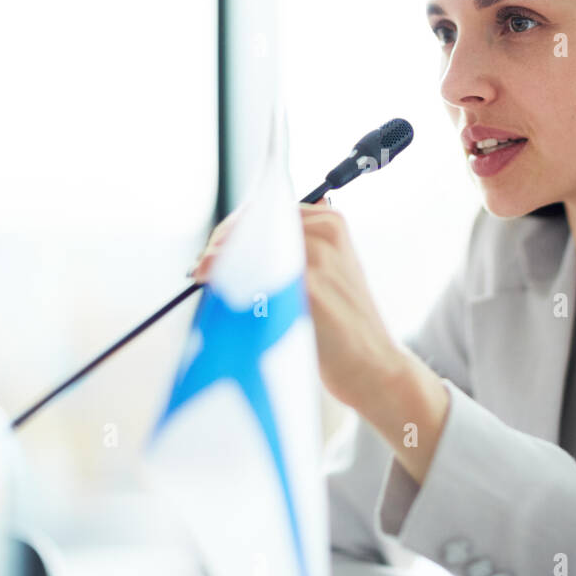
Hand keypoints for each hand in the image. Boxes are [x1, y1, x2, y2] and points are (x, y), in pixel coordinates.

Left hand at [186, 197, 414, 414]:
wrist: (373, 365)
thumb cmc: (341, 326)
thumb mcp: (326, 275)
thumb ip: (292, 252)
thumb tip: (230, 245)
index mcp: (330, 223)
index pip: (265, 209)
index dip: (231, 230)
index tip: (211, 252)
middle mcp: (326, 232)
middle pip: (254, 224)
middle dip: (222, 245)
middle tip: (203, 268)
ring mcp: (319, 257)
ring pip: (250, 246)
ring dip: (221, 262)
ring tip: (206, 279)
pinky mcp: (309, 286)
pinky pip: (256, 274)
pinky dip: (230, 282)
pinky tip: (219, 294)